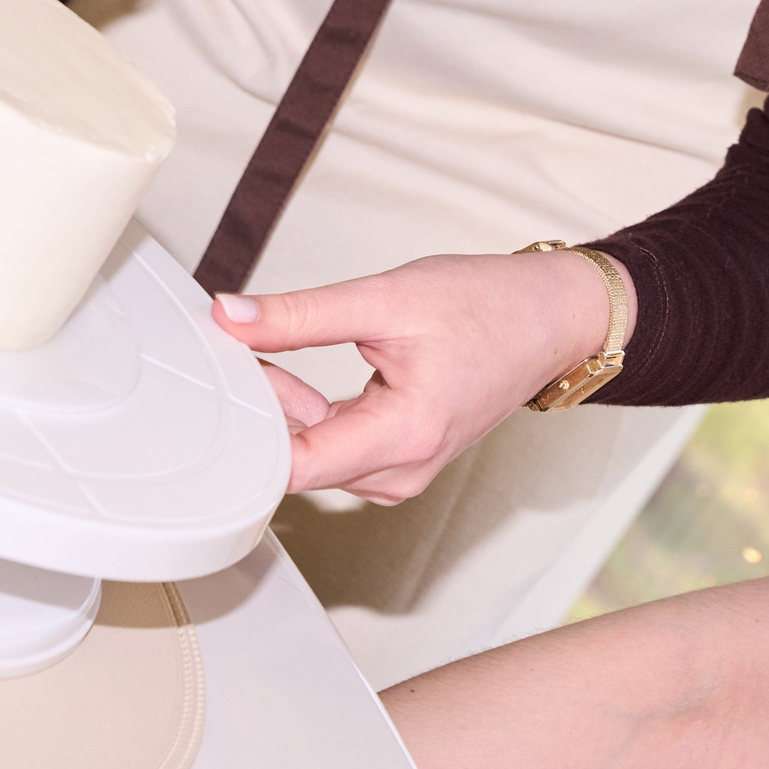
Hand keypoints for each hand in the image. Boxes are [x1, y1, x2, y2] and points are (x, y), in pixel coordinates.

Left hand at [214, 249, 631, 502]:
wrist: (552, 318)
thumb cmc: (491, 307)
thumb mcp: (387, 297)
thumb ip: (301, 315)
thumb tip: (230, 318)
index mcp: (405, 437)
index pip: (293, 467)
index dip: (245, 430)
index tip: (216, 389)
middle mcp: (402, 471)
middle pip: (296, 462)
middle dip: (259, 409)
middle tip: (232, 352)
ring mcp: (402, 471)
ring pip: (311, 455)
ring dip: (281, 410)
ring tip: (265, 354)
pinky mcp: (399, 459)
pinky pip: (334, 447)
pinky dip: (307, 414)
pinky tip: (293, 373)